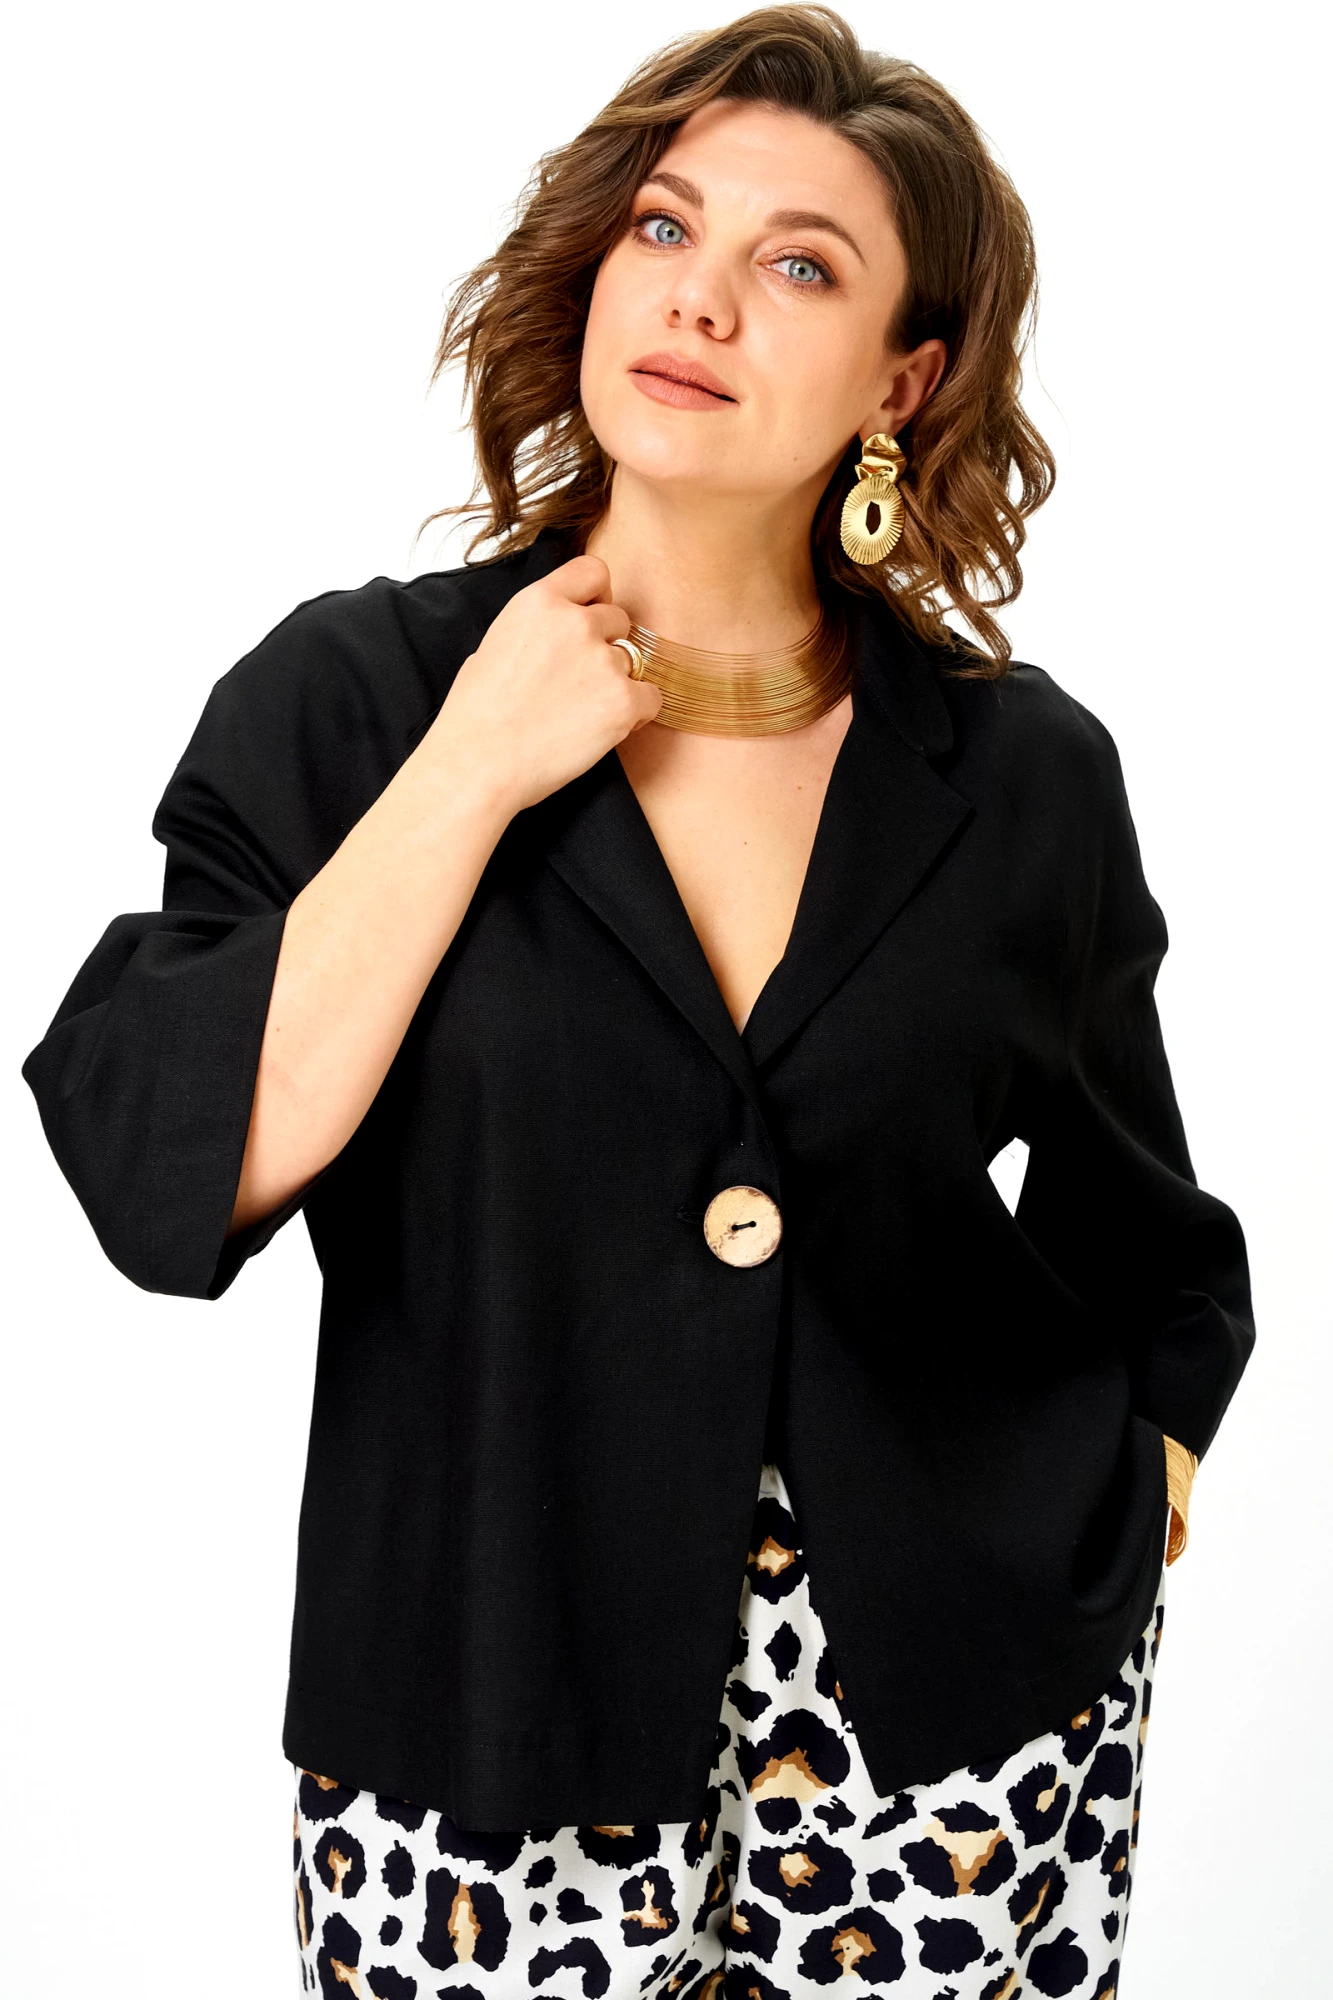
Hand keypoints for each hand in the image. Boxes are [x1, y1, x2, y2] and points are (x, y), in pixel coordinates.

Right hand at [424, 553, 661, 816]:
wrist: (479, 763)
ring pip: (634, 661)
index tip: (590, 619)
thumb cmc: (477, 715)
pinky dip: (636, 713)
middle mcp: (576, 622)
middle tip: (581, 681)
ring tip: (583, 712)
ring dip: (617, 683)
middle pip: (619, 619)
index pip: (594, 571)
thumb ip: (536, 627)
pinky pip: (652, 697)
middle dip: (607, 646)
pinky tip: (605, 728)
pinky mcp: (623, 700)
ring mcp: (603, 660)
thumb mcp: (495, 644)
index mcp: (539, 601)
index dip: (597, 597)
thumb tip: (558, 631)